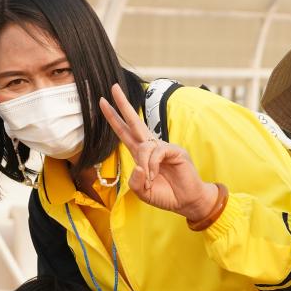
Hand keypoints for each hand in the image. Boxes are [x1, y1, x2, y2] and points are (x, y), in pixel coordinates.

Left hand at [98, 84, 219, 221]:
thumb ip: (135, 182)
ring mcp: (164, 147)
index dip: (114, 118)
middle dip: (123, 105)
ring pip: (144, 146)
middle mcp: (151, 147)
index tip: (103, 103)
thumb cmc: (166, 195)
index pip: (125, 132)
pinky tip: (155, 176)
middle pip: (134, 122)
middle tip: (113, 88)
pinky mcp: (175, 151)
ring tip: (150, 180)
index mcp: (141, 154)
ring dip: (143, 164)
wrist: (186, 202)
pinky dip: (152, 166)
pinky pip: (156, 153)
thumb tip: (138, 166)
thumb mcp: (143, 192)